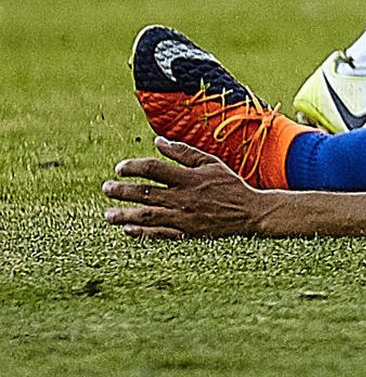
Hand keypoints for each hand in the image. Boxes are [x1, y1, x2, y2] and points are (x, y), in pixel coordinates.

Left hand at [103, 139, 263, 239]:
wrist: (249, 212)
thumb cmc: (229, 184)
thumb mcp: (210, 162)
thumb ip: (183, 152)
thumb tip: (158, 141)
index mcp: (188, 178)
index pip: (154, 170)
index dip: (134, 167)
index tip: (119, 168)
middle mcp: (182, 198)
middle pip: (145, 194)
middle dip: (122, 191)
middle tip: (105, 189)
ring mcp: (182, 218)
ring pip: (147, 216)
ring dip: (124, 215)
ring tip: (107, 214)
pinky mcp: (185, 234)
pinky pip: (158, 234)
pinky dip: (141, 232)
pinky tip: (127, 229)